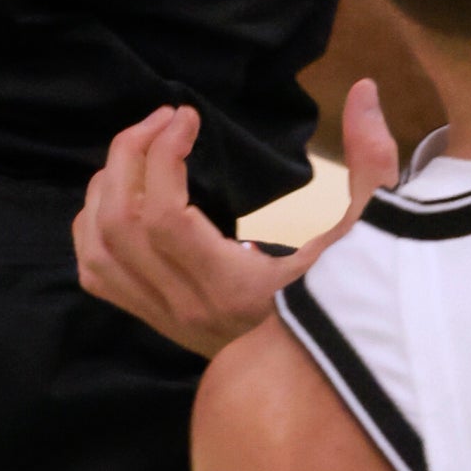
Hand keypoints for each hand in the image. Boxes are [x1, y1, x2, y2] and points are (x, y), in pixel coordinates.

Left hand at [74, 84, 400, 358]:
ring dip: (107, 187)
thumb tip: (363, 90)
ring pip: (98, 248)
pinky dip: (93, 229)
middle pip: (120, 222)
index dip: (163, 154)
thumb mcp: (378, 233)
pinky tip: (122, 196)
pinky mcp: (160, 323)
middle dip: (129, 155)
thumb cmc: (360, 307)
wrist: (341, 379)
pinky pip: (98, 275)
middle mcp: (189, 309)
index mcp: (235, 288)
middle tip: (164, 120)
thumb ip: (371, 161)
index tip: (189, 118)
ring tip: (141, 150)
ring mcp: (168, 320)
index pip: (164, 216)